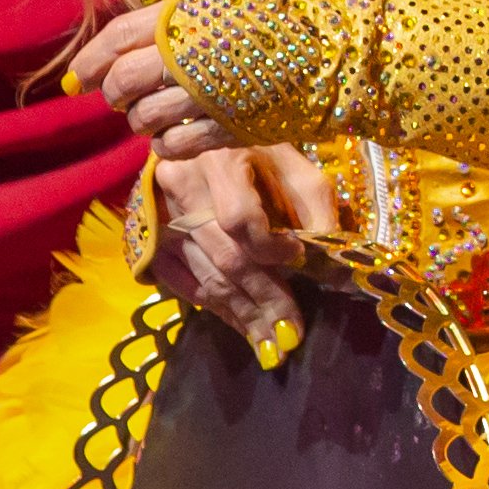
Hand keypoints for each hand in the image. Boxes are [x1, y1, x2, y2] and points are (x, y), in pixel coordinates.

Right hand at [138, 144, 340, 342]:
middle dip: (262, 301)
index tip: (298, 261)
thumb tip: (338, 270)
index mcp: (219, 160)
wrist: (201, 144)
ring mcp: (160, 216)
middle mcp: (181, 187)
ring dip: (241, 316)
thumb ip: (317, 213)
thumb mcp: (295, 168)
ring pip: (205, 276)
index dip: (271, 248)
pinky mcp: (150, 239)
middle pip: (224, 257)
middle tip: (290, 336)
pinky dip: (215, 309)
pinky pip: (184, 284)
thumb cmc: (259, 154)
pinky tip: (240, 328)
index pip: (240, 218)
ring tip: (270, 345)